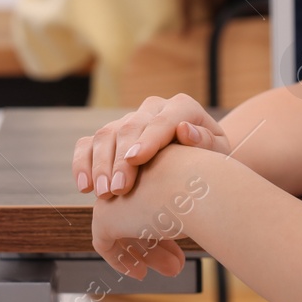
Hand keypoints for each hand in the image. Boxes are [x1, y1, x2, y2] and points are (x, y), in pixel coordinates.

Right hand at [73, 94, 228, 197]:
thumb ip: (206, 141)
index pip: (164, 119)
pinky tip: (85, 187)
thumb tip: (186, 131)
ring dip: (100, 165)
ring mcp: (128, 121)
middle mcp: (152, 109)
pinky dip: (82, 163)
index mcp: (182, 107)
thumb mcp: (218, 154)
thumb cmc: (211, 161)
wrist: (198, 162)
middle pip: (130, 128)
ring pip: (105, 134)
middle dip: (120, 159)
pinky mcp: (110, 136)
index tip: (137, 160)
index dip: (149, 138)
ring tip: (103, 194)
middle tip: (118, 190)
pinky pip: (87, 144)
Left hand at [91, 147, 208, 280]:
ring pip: (124, 228)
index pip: (152, 199)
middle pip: (137, 214)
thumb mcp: (196, 195)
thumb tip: (192, 222)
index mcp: (150, 163)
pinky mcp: (104, 216)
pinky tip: (140, 273)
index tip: (182, 245)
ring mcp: (114, 193)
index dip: (167, 226)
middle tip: (177, 264)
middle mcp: (129, 174)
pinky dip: (121, 259)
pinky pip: (105, 242)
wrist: (195, 187)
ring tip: (172, 270)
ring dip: (147, 253)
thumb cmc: (205, 189)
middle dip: (158, 243)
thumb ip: (188, 206)